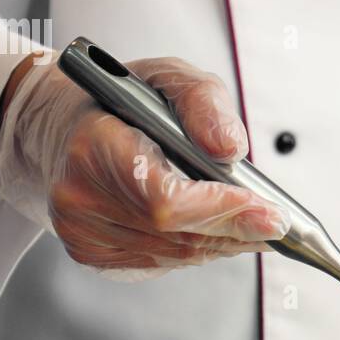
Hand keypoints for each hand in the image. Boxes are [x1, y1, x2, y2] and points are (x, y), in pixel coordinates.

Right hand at [0, 55, 287, 277]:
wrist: (61, 127)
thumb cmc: (120, 102)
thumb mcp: (167, 77)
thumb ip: (203, 103)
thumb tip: (229, 148)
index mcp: (93, 146)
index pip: (165, 200)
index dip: (222, 211)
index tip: (270, 212)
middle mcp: (80, 197)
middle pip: (177, 234)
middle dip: (237, 229)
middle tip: (278, 222)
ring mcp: (82, 232)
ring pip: (175, 254)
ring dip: (223, 242)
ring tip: (254, 224)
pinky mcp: (91, 253)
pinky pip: (161, 262)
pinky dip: (196, 248)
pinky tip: (214, 230)